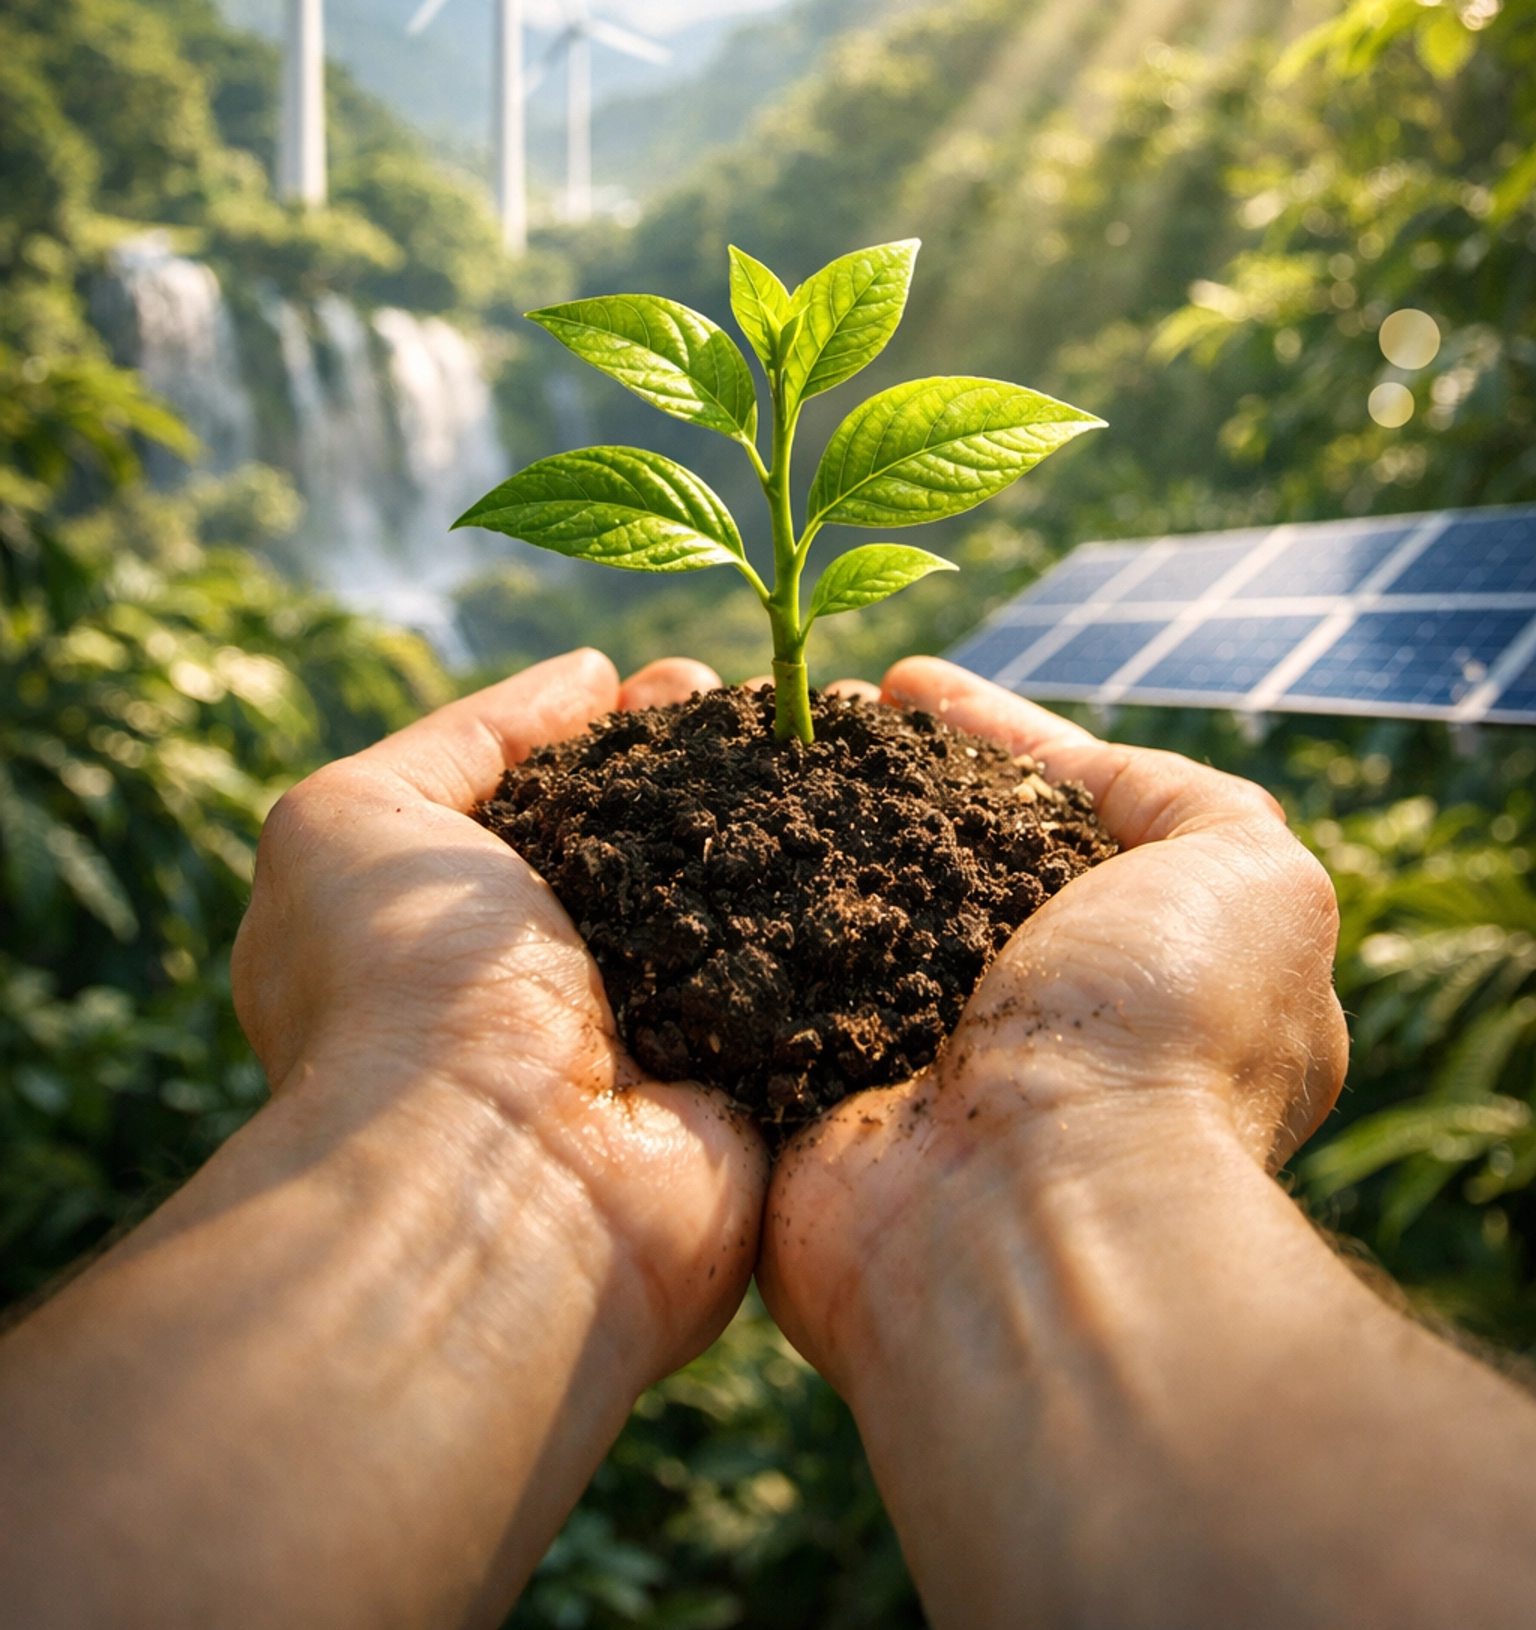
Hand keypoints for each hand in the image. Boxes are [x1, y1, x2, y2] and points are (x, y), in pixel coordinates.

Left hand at [0, 652, 767, 1629]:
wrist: (496, 1174)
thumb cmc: (402, 986)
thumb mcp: (352, 820)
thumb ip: (462, 737)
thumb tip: (587, 680)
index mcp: (468, 923)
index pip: (564, 800)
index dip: (626, 731)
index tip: (685, 678)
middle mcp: (570, 982)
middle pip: (673, 844)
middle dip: (727, 766)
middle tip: (780, 705)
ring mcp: (673, 1041)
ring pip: (759, 906)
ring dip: (808, 826)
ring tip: (853, 742)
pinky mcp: (760, 1095)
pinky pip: (827, 988)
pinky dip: (863, 920)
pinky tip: (904, 836)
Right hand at [760, 654, 1346, 1392]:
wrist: (1034, 1215)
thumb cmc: (1161, 1037)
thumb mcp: (1260, 884)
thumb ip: (1200, 811)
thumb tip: (1097, 781)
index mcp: (1127, 966)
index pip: (1044, 817)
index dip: (982, 737)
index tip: (905, 680)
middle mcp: (1019, 1013)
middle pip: (928, 854)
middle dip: (872, 774)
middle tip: (805, 706)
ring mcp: (907, 1059)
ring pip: (834, 905)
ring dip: (784, 825)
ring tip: (736, 737)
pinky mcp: (806, 1101)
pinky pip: (752, 981)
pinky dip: (716, 913)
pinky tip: (679, 830)